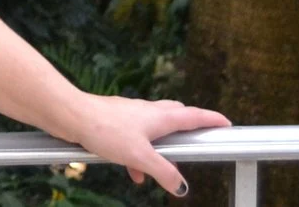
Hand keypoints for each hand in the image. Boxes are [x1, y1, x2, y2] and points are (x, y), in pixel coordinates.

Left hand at [63, 93, 230, 195]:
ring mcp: (131, 114)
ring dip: (160, 149)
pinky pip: (135, 138)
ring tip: (160, 171)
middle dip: (188, 131)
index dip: (211, 119)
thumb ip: (163, 171)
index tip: (226, 123)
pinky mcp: (116, 121)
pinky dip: (139, 154)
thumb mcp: (140, 156)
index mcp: (160, 116)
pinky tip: (133, 171)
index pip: (193, 115)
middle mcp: (148, 111)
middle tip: (197, 142)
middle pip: (176, 117)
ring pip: (154, 130)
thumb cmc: (106, 129)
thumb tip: (181, 187)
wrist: (72, 116)